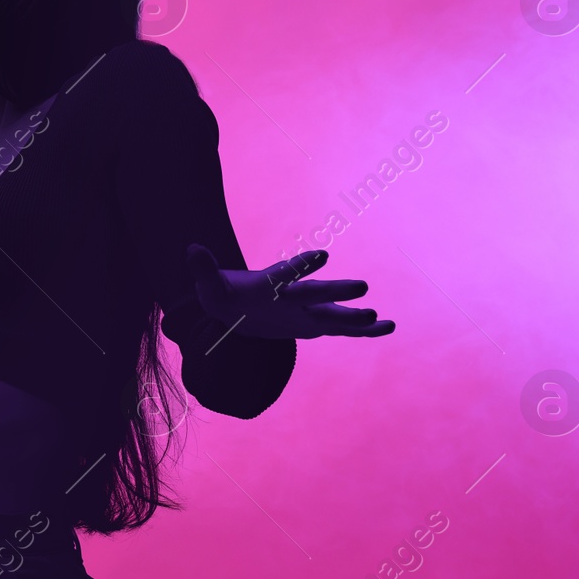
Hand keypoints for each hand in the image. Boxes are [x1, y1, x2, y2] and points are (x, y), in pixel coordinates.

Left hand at [185, 245, 395, 339]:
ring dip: (356, 317)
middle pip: (318, 292)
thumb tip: (190, 248)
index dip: (301, 265)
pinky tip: (387, 328)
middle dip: (338, 290)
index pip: (287, 272)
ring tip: (382, 320)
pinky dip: (364, 330)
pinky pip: (343, 330)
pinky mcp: (315, 325)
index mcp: (272, 282)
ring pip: (335, 313)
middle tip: (362, 286)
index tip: (320, 255)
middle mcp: (294, 294)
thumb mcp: (209, 287)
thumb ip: (204, 269)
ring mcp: (308, 310)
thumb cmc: (224, 295)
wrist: (238, 309)